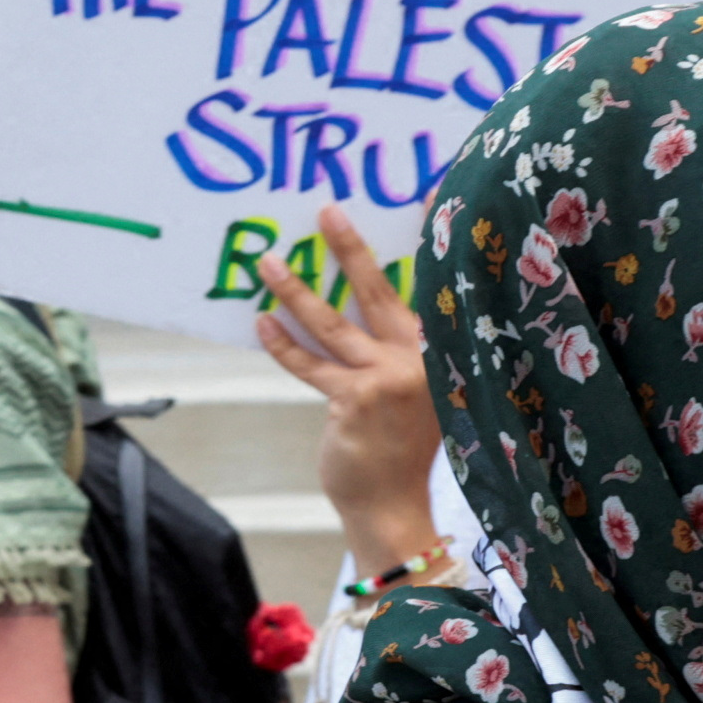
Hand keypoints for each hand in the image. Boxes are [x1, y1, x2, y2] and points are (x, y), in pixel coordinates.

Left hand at [248, 207, 443, 575]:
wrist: (393, 504)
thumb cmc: (398, 443)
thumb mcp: (414, 389)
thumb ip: (397, 349)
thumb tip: (351, 300)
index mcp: (441, 350)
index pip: (431, 286)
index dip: (424, 243)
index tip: (421, 198)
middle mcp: (421, 359)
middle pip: (380, 291)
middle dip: (351, 248)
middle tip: (325, 211)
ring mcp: (389, 380)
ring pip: (334, 324)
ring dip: (296, 291)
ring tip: (267, 262)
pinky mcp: (355, 401)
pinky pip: (310, 364)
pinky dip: (284, 344)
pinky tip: (262, 322)